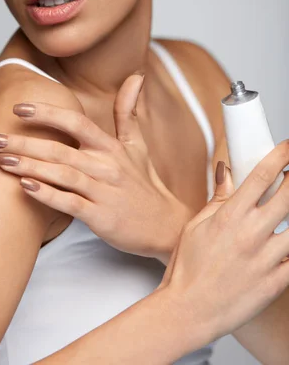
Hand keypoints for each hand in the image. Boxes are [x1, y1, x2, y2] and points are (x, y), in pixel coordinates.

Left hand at [0, 74, 193, 262]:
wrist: (165, 225)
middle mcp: (106, 166)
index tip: (18, 107)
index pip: (77, 122)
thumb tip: (136, 75)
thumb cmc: (145, 183)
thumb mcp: (138, 144)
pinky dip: (48, 195)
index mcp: (111, 147)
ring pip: (62, 174)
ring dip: (29, 166)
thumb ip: (128, 111)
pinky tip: (25, 188)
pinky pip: (71, 205)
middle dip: (23, 141)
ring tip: (0, 161)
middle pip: (60, 148)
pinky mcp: (102, 217)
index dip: (48, 113)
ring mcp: (103, 192)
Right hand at [158, 144, 288, 342]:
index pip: (262, 176)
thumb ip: (218, 198)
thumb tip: (226, 172)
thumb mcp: (197, 226)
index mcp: (230, 216)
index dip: (281, 157)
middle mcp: (251, 234)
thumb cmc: (188, 269)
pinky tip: (287, 244)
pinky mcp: (276, 283)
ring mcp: (266, 259)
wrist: (188, 310)